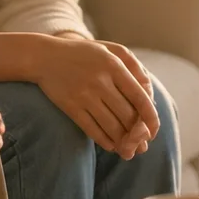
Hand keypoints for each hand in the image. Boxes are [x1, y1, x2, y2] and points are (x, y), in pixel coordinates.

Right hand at [34, 35, 159, 159]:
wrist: (44, 57)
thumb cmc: (83, 53)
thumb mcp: (110, 50)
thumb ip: (134, 66)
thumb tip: (150, 93)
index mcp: (113, 65)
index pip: (140, 98)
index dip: (151, 118)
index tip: (154, 130)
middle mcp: (100, 81)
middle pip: (127, 116)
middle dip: (138, 135)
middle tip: (142, 145)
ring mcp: (84, 95)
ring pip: (112, 127)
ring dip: (123, 142)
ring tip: (128, 149)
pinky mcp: (71, 107)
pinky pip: (92, 130)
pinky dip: (105, 141)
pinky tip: (111, 145)